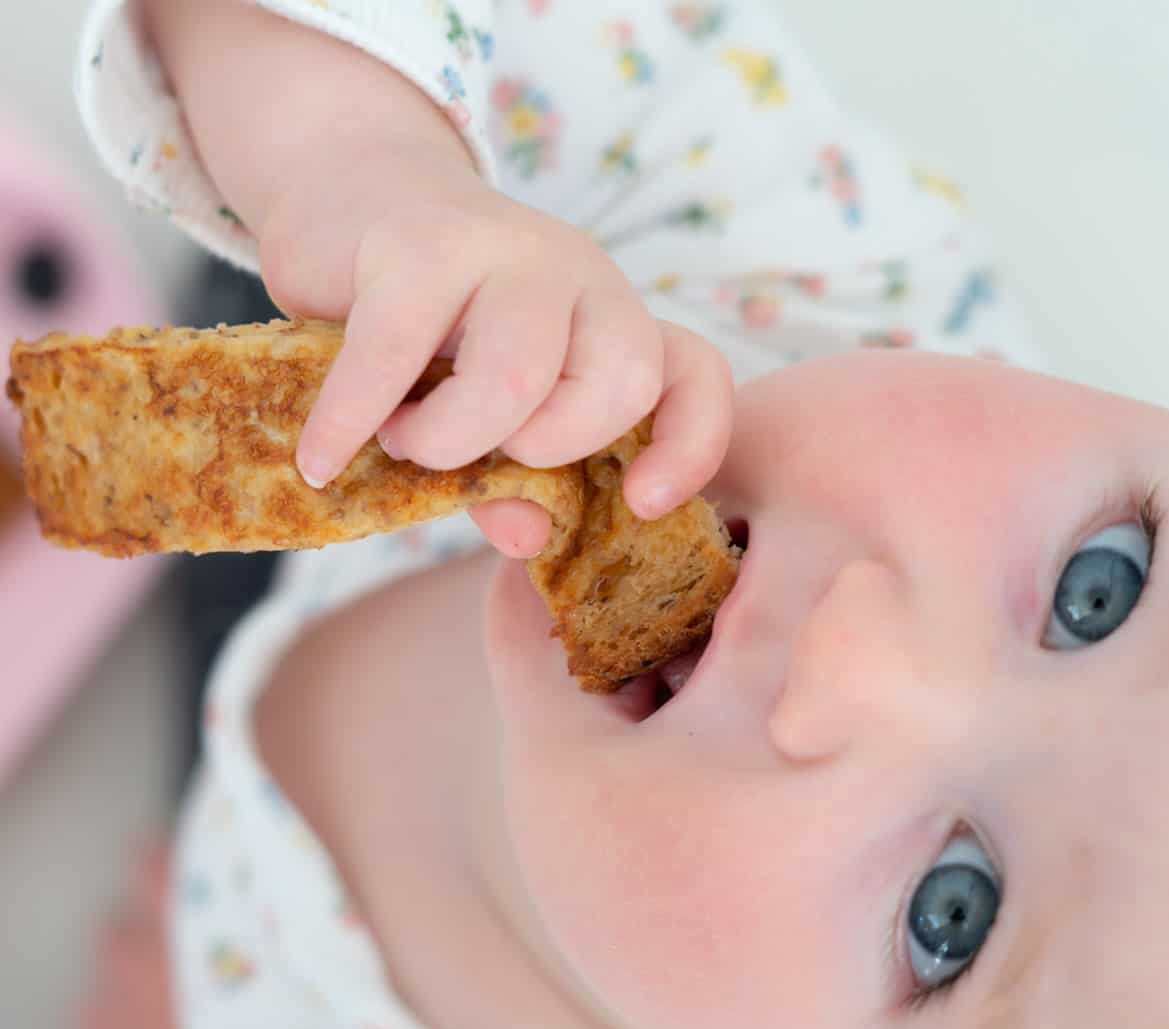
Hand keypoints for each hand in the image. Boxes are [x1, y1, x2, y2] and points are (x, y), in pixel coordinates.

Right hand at [261, 141, 733, 554]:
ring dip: (446, 441)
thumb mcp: (484, 413)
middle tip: (471, 455)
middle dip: (541, 450)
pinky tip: (321, 461)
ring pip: (518, 378)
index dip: (689, 445)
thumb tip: (530, 540)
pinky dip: (351, 425)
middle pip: (616, 385)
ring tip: (398, 441)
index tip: (642, 502)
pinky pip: (394, 356)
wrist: (351, 195)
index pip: (694, 375)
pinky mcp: (418, 241)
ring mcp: (508, 248)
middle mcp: (581, 276)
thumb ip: (515, 478)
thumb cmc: (430, 331)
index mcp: (611, 321)